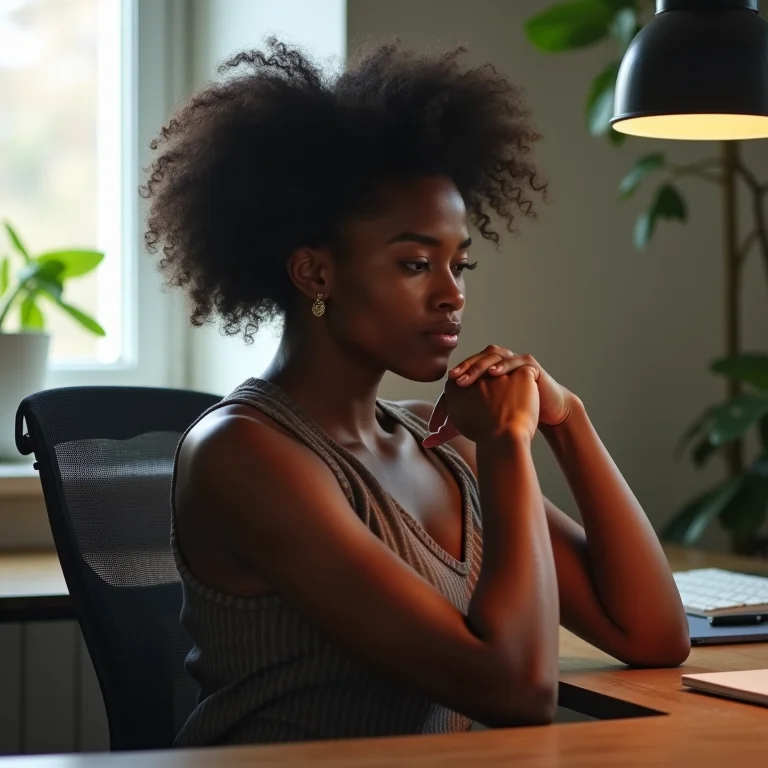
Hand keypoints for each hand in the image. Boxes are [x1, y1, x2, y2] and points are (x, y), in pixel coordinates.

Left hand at [423, 345, 575, 447]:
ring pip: (491, 356)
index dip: (447, 397)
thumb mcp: (478, 424)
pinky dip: (504, 365)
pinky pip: (516, 360)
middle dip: (461, 371)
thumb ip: (452, 430)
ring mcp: (510, 361)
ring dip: (478, 365)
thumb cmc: (509, 417)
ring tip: (467, 378)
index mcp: (478, 374)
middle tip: (451, 381)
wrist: (542, 415)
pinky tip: (494, 373)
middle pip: (472, 363)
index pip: (457, 380)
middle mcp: (492, 364)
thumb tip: (427, 442)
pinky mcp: (528, 365)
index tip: (437, 420)